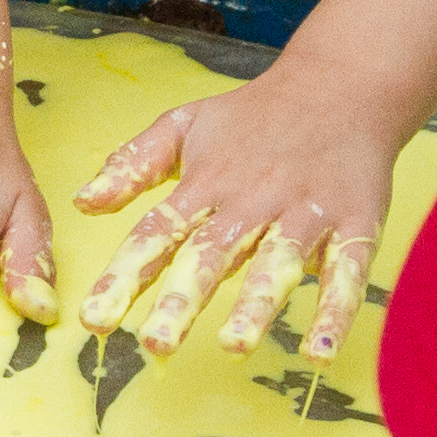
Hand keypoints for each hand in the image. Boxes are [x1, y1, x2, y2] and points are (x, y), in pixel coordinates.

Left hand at [73, 63, 397, 359]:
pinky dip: (336, 312)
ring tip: (233, 345)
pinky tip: (321, 352)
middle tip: (156, 345)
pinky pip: (346, 273)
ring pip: (277, 262)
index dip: (125, 276)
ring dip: (256, 306)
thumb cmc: (255, 115)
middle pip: (213, 254)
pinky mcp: (353, 225)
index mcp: (206, 183)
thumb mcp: (186, 124)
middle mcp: (251, 201)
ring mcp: (304, 213)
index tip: (94, 320)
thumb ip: (134, 164)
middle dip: (183, 300)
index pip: (158, 232)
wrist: (341, 84)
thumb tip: (82, 202)